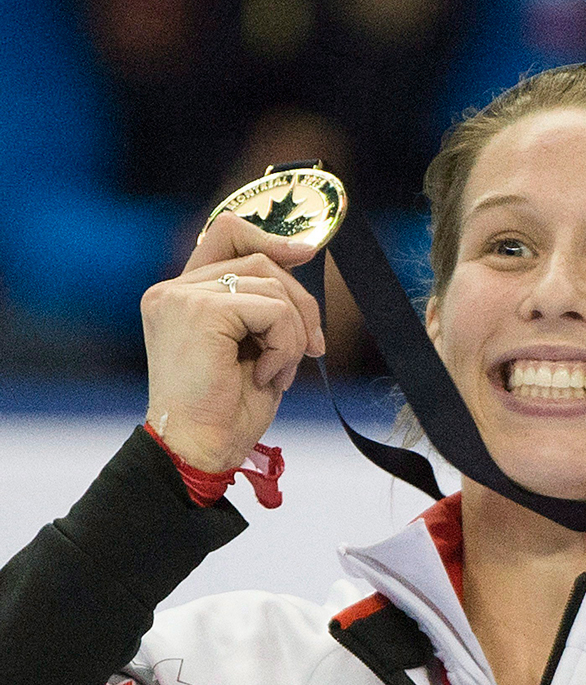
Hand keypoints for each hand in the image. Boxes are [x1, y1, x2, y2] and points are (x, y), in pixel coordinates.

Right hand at [142, 212, 324, 471]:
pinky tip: (264, 376)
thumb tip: (300, 254)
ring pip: (273, 285)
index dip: (270, 237)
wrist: (200, 450)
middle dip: (300, 304)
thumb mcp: (253, 345)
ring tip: (277, 372)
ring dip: (293, 334)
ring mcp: (181, 298)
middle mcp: (172, 290)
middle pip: (260, 260)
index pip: (225, 234)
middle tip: (312, 348)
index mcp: (181, 296)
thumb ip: (263, 303)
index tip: (306, 252)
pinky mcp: (199, 311)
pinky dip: (284, 345)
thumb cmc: (226, 411)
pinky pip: (273, 310)